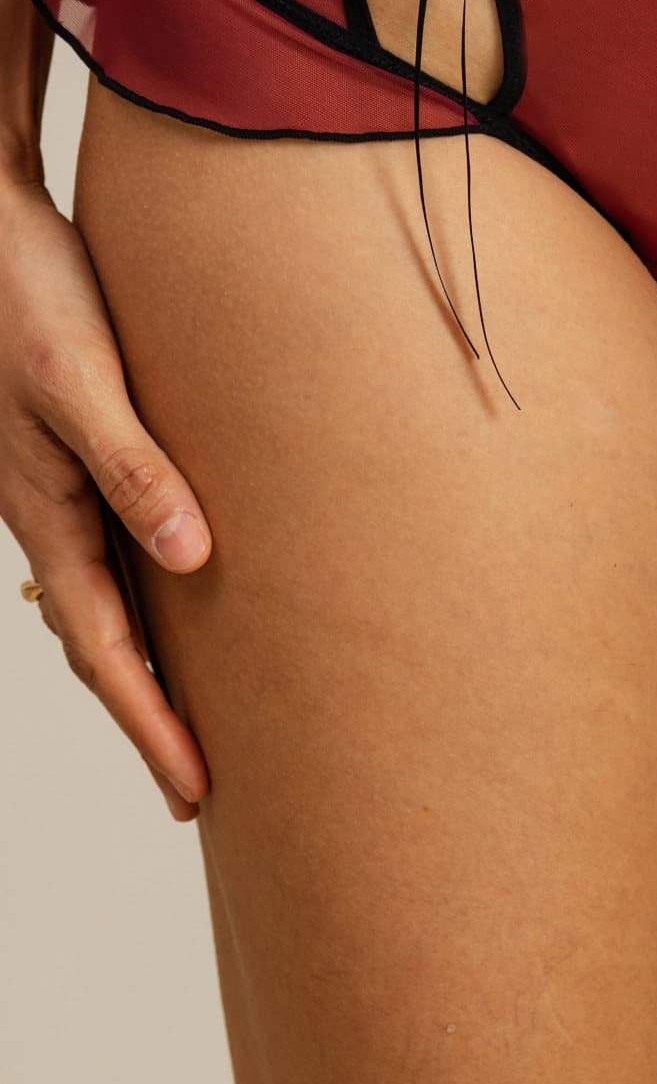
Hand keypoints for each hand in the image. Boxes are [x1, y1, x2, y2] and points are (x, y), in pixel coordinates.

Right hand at [0, 173, 210, 819]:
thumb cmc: (35, 295)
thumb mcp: (85, 382)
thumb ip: (136, 467)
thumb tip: (192, 559)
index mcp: (48, 512)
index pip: (108, 648)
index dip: (151, 721)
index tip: (194, 788)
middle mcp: (50, 512)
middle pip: (101, 643)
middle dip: (146, 717)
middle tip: (194, 787)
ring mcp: (57, 486)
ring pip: (101, 602)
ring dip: (139, 665)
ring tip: (180, 715)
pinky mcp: (72, 451)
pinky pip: (106, 551)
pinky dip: (135, 598)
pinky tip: (165, 594)